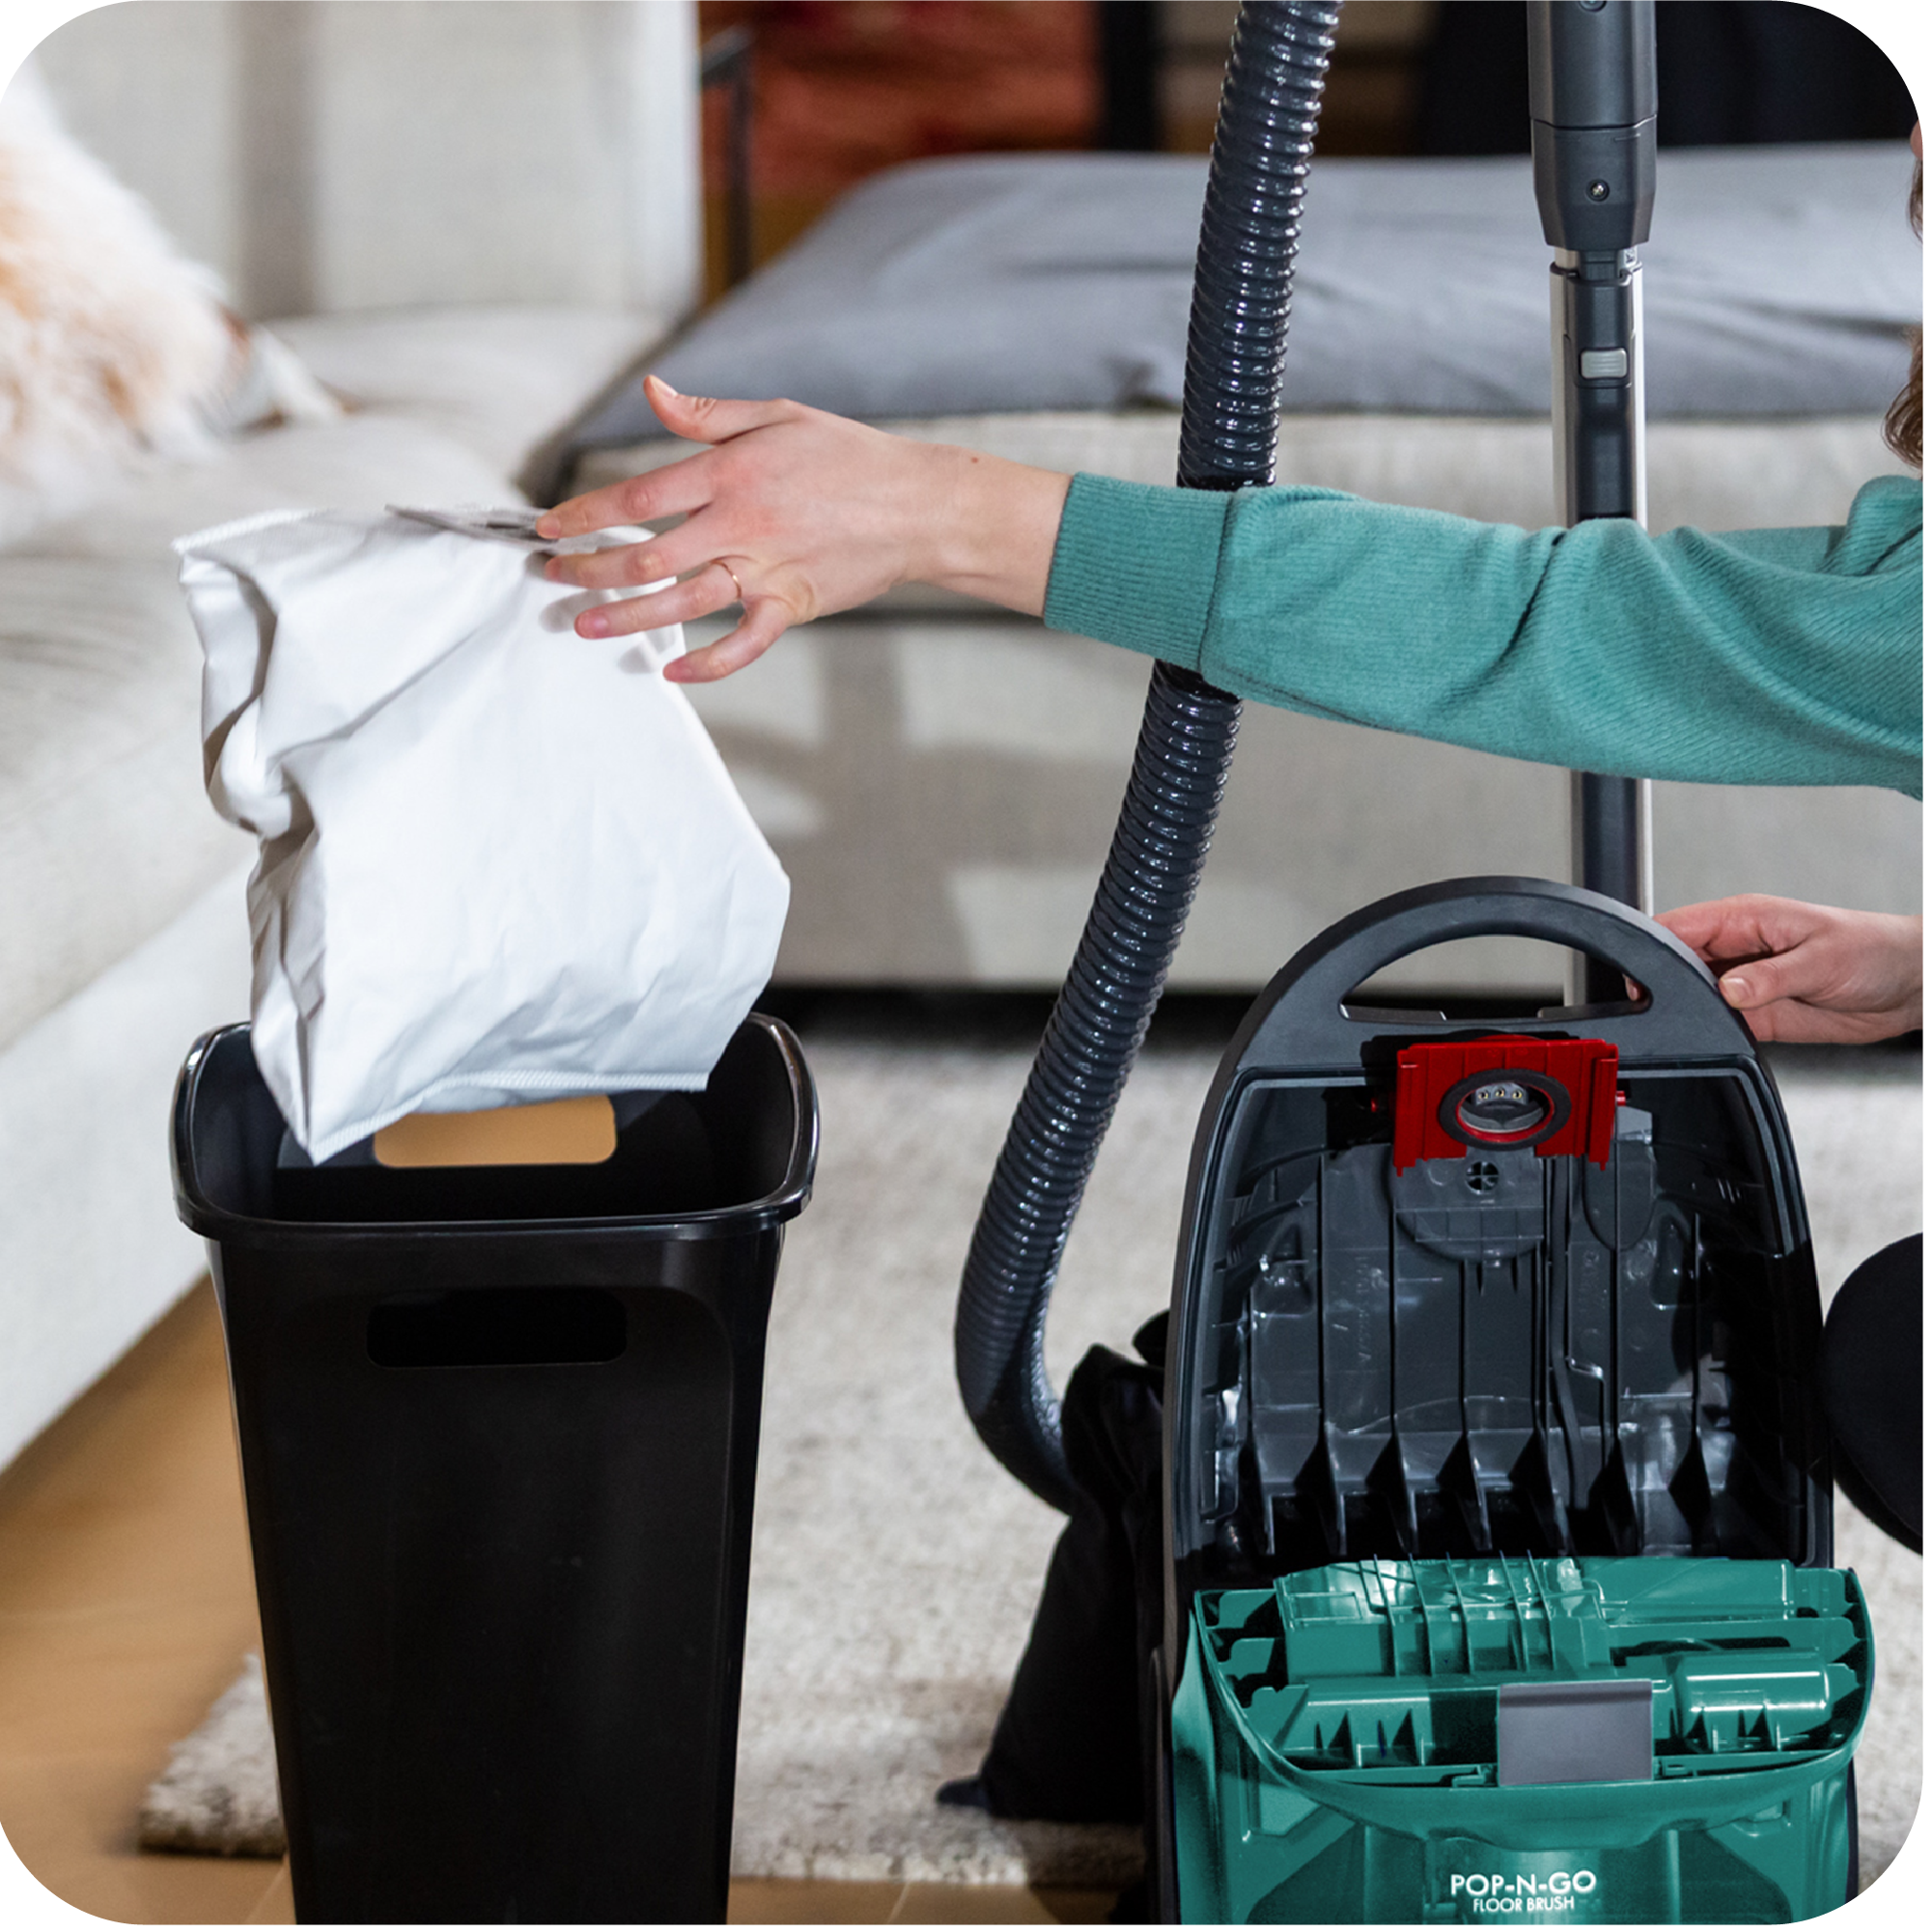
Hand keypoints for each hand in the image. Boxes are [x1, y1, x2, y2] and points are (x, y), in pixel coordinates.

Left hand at [535, 377, 1069, 681]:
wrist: (917, 504)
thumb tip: (651, 393)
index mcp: (730, 472)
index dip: (585, 514)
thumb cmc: (847, 456)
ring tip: (585, 625)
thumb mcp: (776, 416)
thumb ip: (706, 415)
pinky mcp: (792, 604)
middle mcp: (741, 523)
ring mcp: (766, 568)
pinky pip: (744, 642)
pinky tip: (673, 671)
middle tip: (554, 578)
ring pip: (682, 600)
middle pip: (647, 553)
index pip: (637, 496)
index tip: (549, 527)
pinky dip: (709, 663)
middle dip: (591, 568)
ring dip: (627, 616)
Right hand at [1657, 894, 1922, 1042]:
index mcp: (1745, 919)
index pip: (1679, 926)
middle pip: (1677, 964)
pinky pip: (1721, 1025)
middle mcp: (1739, 949)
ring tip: (1704, 1019)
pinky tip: (1722, 1035)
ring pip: (1694, 997)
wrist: (1908, 985)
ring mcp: (1745, 983)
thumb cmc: (1875, 951)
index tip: (1641, 974)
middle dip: (1666, 984)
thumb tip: (1725, 989)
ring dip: (1691, 1011)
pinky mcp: (1757, 1014)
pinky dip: (1715, 1033)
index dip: (1653, 947)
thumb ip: (1769, 976)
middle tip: (1664, 1005)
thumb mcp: (1821, 959)